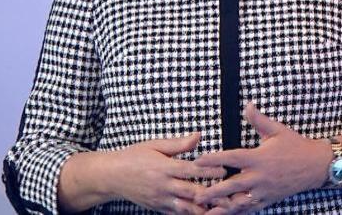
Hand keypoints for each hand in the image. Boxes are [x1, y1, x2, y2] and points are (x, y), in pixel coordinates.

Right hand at [112, 132, 227, 213]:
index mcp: (164, 167)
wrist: (112, 176)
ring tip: (221, 209)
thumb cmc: (134, 156)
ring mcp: (160, 199)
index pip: (191, 170)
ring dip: (203, 209)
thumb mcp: (154, 145)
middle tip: (229, 194)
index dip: (208, 170)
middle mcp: (163, 186)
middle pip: (191, 192)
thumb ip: (178, 144)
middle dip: (211, 194)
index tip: (224, 169)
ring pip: (186, 208)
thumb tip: (198, 135)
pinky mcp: (158, 208)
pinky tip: (203, 213)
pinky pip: (176, 214)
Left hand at [192, 102, 332, 213]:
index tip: (198, 160)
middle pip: (232, 186)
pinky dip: (237, 212)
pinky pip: (251, 209)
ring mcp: (264, 191)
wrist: (317, 166)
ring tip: (205, 212)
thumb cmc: (296, 146)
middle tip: (196, 196)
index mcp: (259, 158)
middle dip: (213, 192)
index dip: (214, 159)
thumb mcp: (277, 130)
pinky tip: (225, 214)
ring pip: (240, 203)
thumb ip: (259, 120)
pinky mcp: (269, 200)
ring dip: (222, 207)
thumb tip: (248, 104)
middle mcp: (260, 177)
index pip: (232, 158)